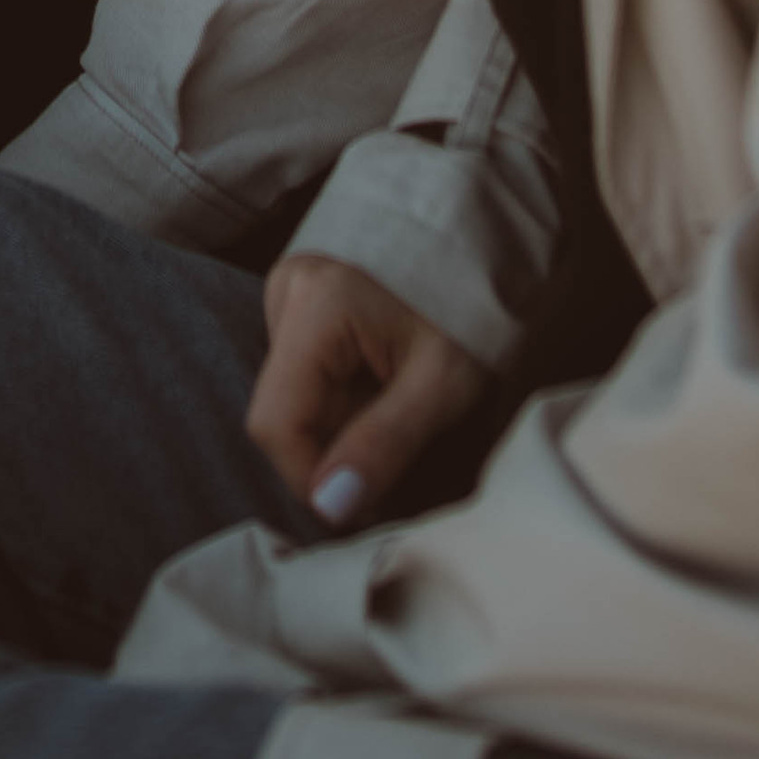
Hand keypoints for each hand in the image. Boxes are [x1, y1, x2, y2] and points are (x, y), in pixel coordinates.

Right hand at [244, 254, 488, 530]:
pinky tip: (380, 394)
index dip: (312, 478)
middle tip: (399, 459)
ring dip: (341, 432)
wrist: (483, 253)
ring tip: (397, 416)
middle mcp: (287, 293)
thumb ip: (384, 444)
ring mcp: (288, 297)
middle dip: (334, 454)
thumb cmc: (471, 314)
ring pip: (294, 403)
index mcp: (316, 303)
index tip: (368, 502)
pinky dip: (343, 407)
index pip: (275, 424)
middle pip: (284, 415)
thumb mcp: (442, 385)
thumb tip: (329, 505)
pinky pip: (305, 383)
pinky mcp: (299, 309)